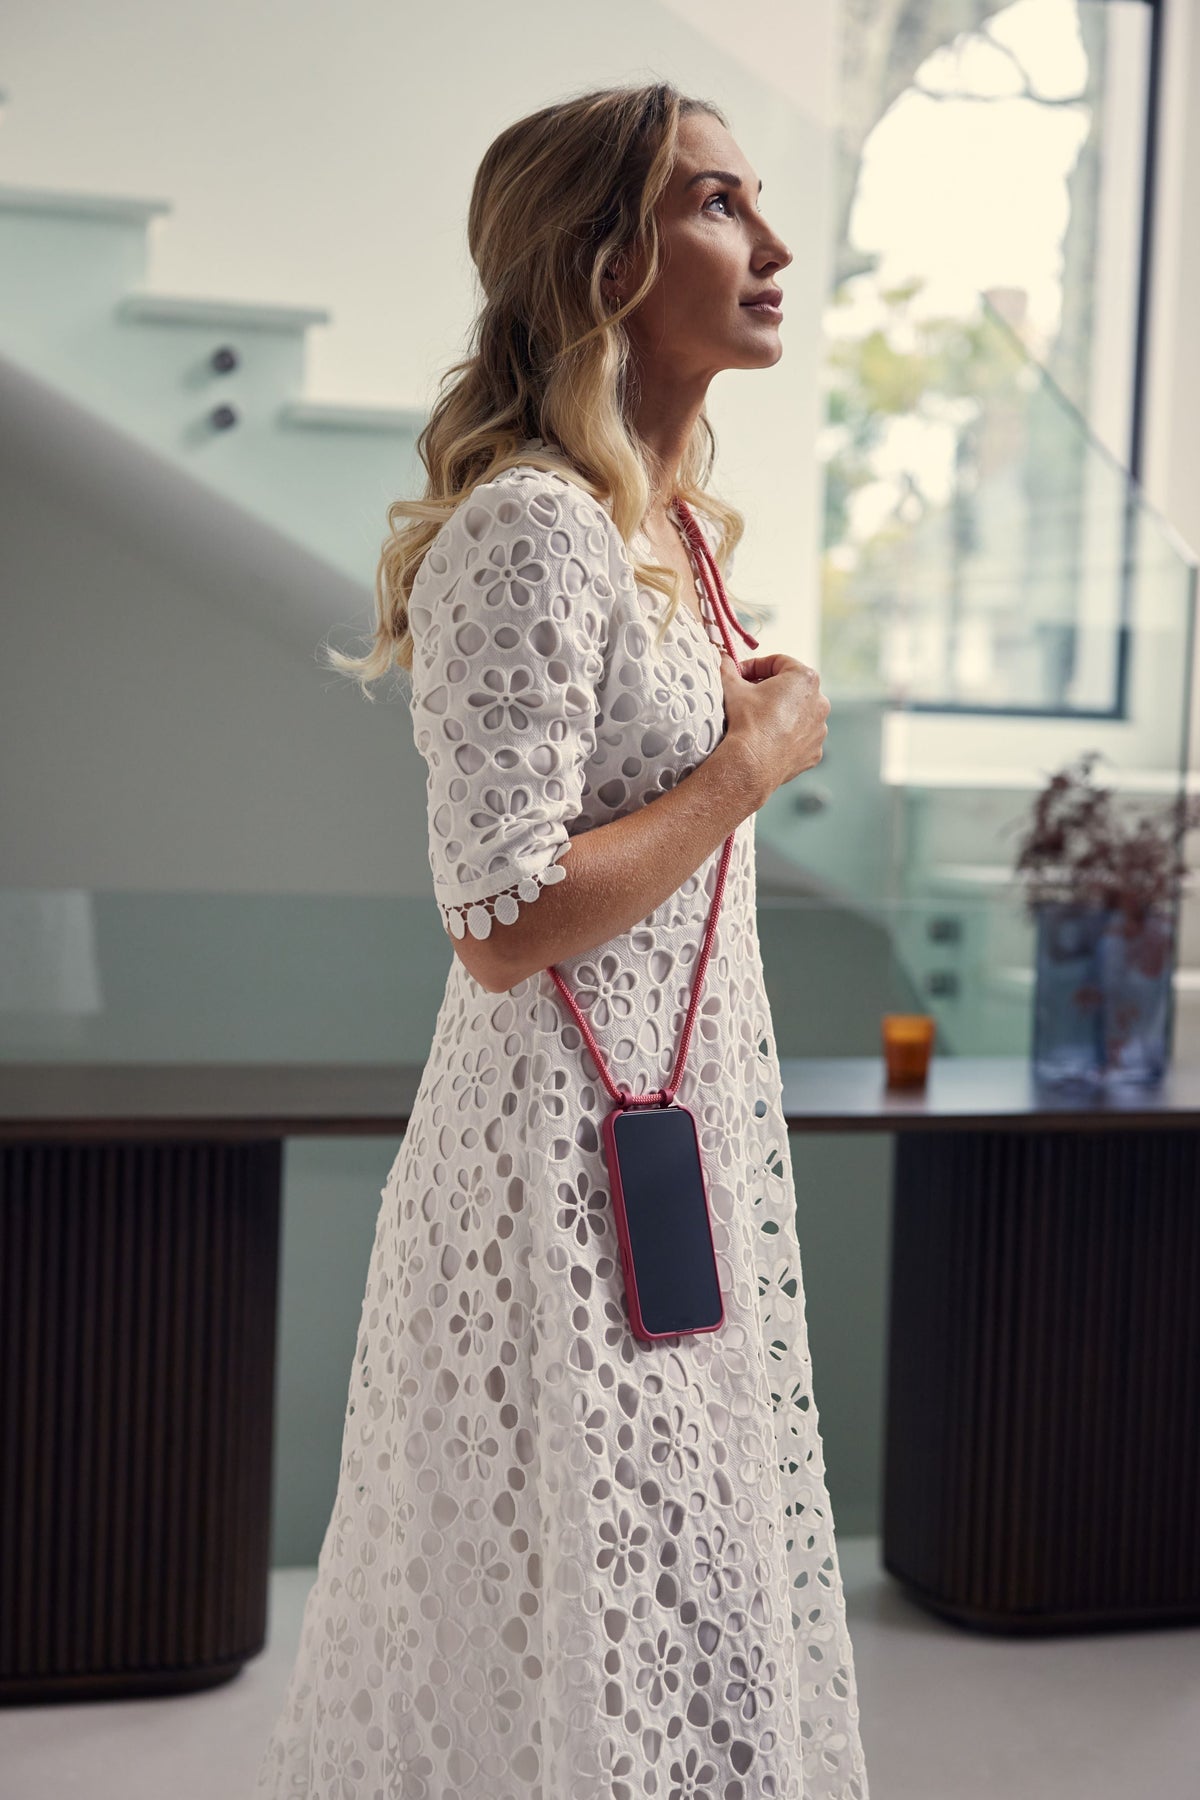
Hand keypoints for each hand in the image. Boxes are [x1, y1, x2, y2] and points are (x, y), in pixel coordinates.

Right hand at [718, 650, 830, 804]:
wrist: (752, 763)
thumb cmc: (747, 722)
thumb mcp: (733, 688)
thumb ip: (728, 668)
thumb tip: (723, 658)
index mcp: (804, 678)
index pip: (778, 662)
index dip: (755, 666)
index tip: (740, 674)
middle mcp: (820, 701)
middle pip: (791, 687)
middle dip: (770, 689)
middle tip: (748, 695)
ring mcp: (820, 728)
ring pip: (798, 713)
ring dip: (781, 712)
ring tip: (758, 720)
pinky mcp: (815, 751)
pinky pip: (801, 738)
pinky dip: (788, 736)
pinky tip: (769, 740)